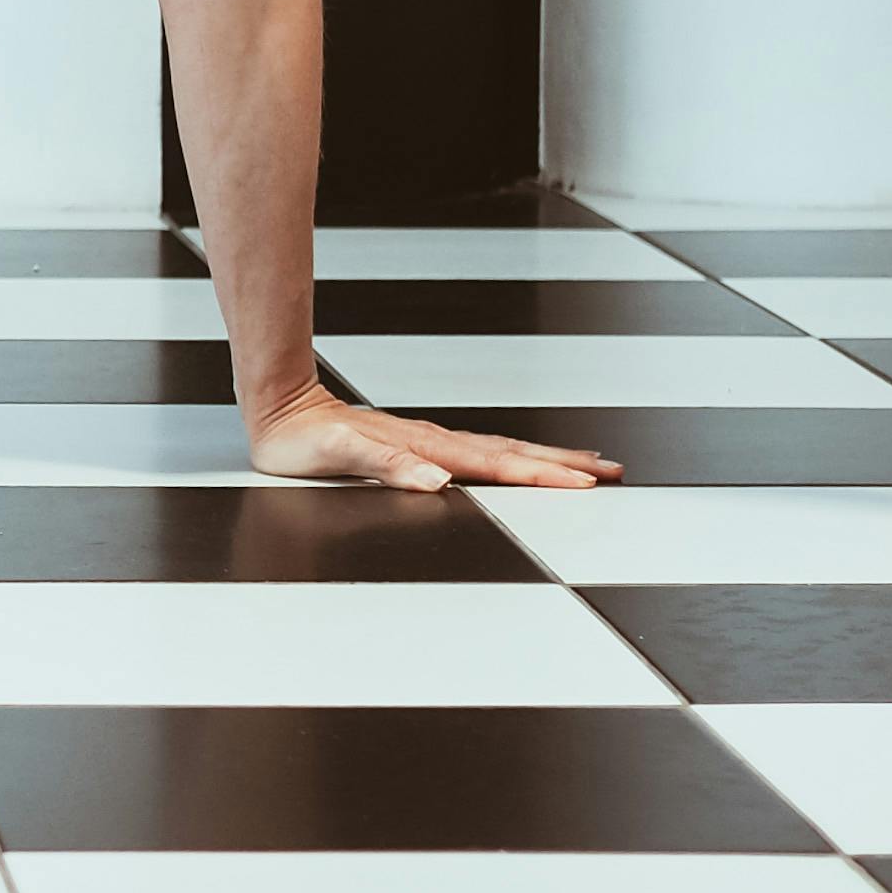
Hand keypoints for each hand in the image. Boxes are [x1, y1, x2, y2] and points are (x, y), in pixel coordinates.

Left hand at [245, 384, 623, 490]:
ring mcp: (429, 442)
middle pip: (511, 452)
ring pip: (501, 449)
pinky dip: (512, 456)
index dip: (540, 475)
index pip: (495, 464)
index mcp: (423, 448)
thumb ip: (386, 466)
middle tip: (612, 471)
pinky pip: (479, 452)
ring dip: (546, 457)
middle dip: (563, 464)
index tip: (584, 483)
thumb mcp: (338, 455)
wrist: (279, 409)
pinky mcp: (419, 445)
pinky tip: (521, 461)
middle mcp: (433, 443)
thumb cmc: (301, 440)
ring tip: (585, 465)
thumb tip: (435, 480)